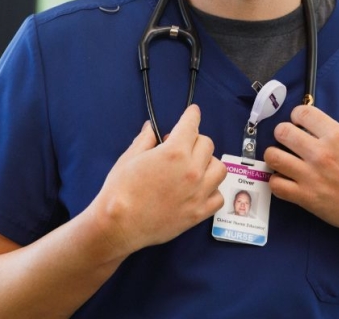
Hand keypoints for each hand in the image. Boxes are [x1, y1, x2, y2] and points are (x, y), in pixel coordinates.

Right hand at [90, 104, 225, 256]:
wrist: (119, 225)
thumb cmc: (120, 190)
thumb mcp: (129, 157)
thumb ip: (146, 140)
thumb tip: (151, 129)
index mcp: (174, 152)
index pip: (191, 124)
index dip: (192, 115)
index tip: (193, 112)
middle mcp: (192, 170)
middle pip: (207, 144)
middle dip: (194, 140)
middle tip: (180, 147)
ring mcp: (198, 193)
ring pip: (219, 168)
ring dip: (208, 163)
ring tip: (194, 167)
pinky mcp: (199, 213)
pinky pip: (218, 196)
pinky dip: (212, 190)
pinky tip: (199, 189)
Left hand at [263, 105, 338, 248]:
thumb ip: (338, 134)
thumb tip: (318, 129)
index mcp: (338, 136)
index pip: (302, 113)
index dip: (297, 117)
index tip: (298, 124)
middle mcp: (321, 153)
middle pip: (282, 131)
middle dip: (283, 134)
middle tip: (288, 141)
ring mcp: (311, 176)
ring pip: (273, 156)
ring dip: (275, 156)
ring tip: (282, 160)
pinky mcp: (307, 198)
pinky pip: (276, 185)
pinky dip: (277, 181)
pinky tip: (286, 180)